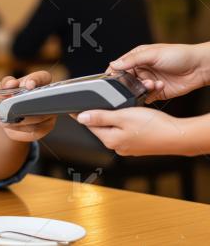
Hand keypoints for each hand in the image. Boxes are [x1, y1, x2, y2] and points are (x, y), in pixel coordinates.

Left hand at [0, 71, 56, 141]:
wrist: (7, 120)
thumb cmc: (6, 101)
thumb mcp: (1, 91)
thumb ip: (5, 84)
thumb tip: (12, 83)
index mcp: (38, 82)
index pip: (44, 77)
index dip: (37, 80)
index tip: (28, 85)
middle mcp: (48, 96)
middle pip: (42, 99)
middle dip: (25, 104)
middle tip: (12, 108)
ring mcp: (50, 112)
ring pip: (39, 116)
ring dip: (21, 119)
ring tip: (6, 120)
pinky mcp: (47, 126)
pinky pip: (37, 128)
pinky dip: (21, 128)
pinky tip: (12, 127)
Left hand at [75, 107, 191, 155]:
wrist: (179, 136)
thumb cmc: (153, 126)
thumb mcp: (123, 116)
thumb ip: (100, 117)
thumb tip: (81, 118)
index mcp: (110, 140)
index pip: (89, 125)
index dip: (82, 114)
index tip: (73, 109)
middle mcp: (117, 147)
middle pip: (101, 128)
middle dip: (99, 116)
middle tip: (96, 104)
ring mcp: (128, 148)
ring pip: (114, 130)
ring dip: (114, 119)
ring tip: (116, 109)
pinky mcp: (139, 147)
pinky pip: (126, 133)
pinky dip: (125, 124)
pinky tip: (132, 118)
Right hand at [108, 43, 209, 101]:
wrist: (200, 67)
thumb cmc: (180, 55)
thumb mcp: (153, 54)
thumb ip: (131, 60)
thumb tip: (113, 64)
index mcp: (137, 58)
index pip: (119, 67)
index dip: (114, 73)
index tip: (113, 80)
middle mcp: (141, 70)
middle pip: (125, 81)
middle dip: (129, 83)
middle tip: (136, 82)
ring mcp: (148, 81)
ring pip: (135, 90)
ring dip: (141, 88)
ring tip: (152, 83)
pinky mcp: (157, 92)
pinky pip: (146, 97)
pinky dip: (150, 93)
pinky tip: (160, 86)